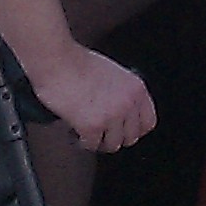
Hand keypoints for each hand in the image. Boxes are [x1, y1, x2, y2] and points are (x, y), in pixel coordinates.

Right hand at [29, 43, 154, 152]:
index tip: (125, 130)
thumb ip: (122, 92)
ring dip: (99, 140)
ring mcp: (111, 116)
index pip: (148, 122)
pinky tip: (76, 131)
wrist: (56, 60)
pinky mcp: (92, 126)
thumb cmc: (76, 61)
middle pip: (131, 137)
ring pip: (113, 145)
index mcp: (135, 88)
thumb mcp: (112, 71)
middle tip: (103, 132)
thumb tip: (121, 110)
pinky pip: (92, 145)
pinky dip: (83, 141)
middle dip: (115, 136)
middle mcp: (127, 103)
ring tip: (88, 132)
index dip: (134, 129)